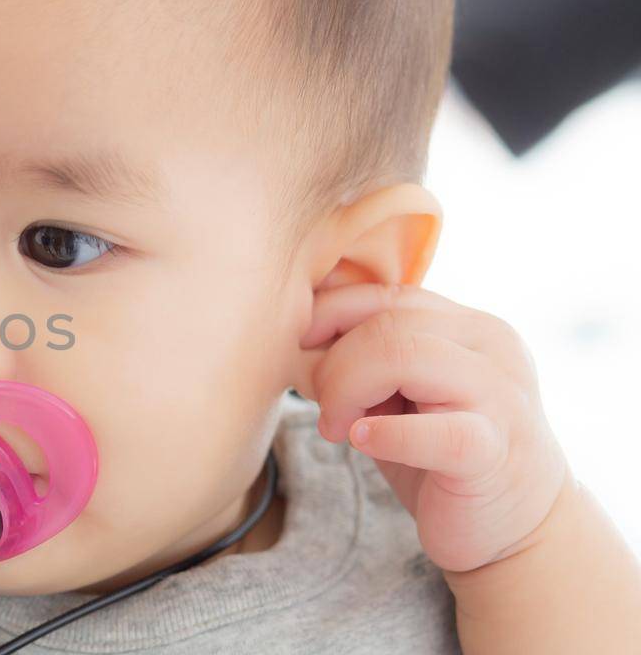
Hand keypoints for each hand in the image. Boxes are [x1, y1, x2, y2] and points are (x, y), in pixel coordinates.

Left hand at [296, 282, 569, 571]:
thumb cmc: (443, 455)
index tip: (302, 356)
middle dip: (334, 365)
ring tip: (341, 429)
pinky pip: (434, 431)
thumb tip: (297, 334)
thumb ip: (367, 356)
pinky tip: (363, 441)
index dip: (328, 318)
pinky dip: (386, 434)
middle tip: (326, 411)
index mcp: (468, 325)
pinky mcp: (493, 451)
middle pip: (385, 323)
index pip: (385, 294)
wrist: (520, 525)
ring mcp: (500, 396)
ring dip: (348, 393)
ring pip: (403, 357)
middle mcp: (492, 346)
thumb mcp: (401, 393)